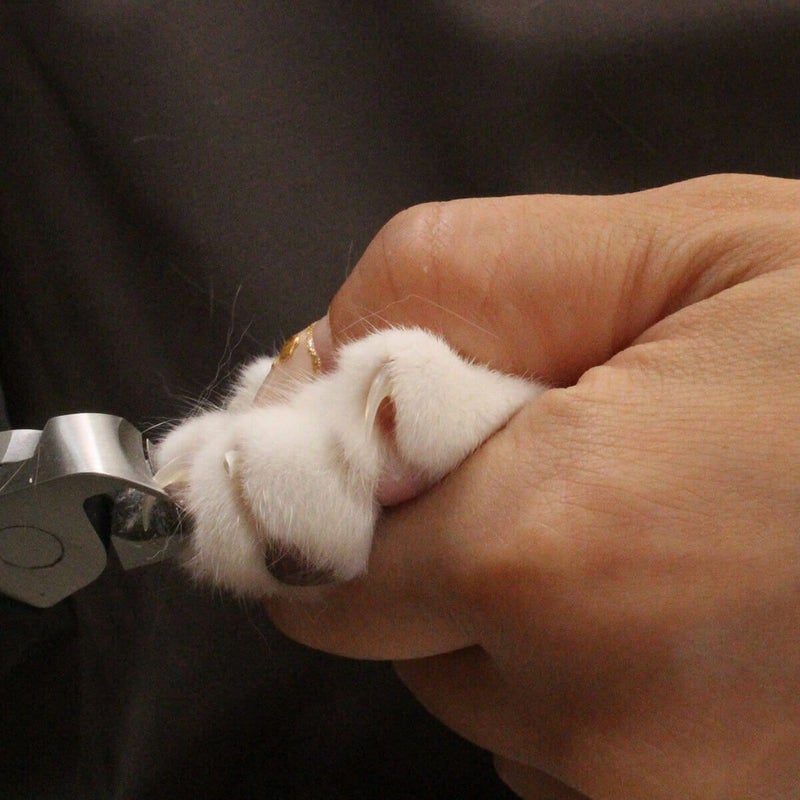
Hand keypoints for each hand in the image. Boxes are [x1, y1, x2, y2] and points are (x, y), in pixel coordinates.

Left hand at [267, 175, 799, 798]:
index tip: (374, 450)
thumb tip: (311, 374)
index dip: (335, 504)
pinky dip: (582, 671)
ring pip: (484, 697)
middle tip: (551, 458)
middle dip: (436, 547)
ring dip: (518, 611)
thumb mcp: (659, 251)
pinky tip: (683, 602)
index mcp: (558, 556)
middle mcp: (601, 721)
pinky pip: (564, 747)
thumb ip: (444, 291)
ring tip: (649, 526)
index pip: (322, 576)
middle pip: (399, 640)